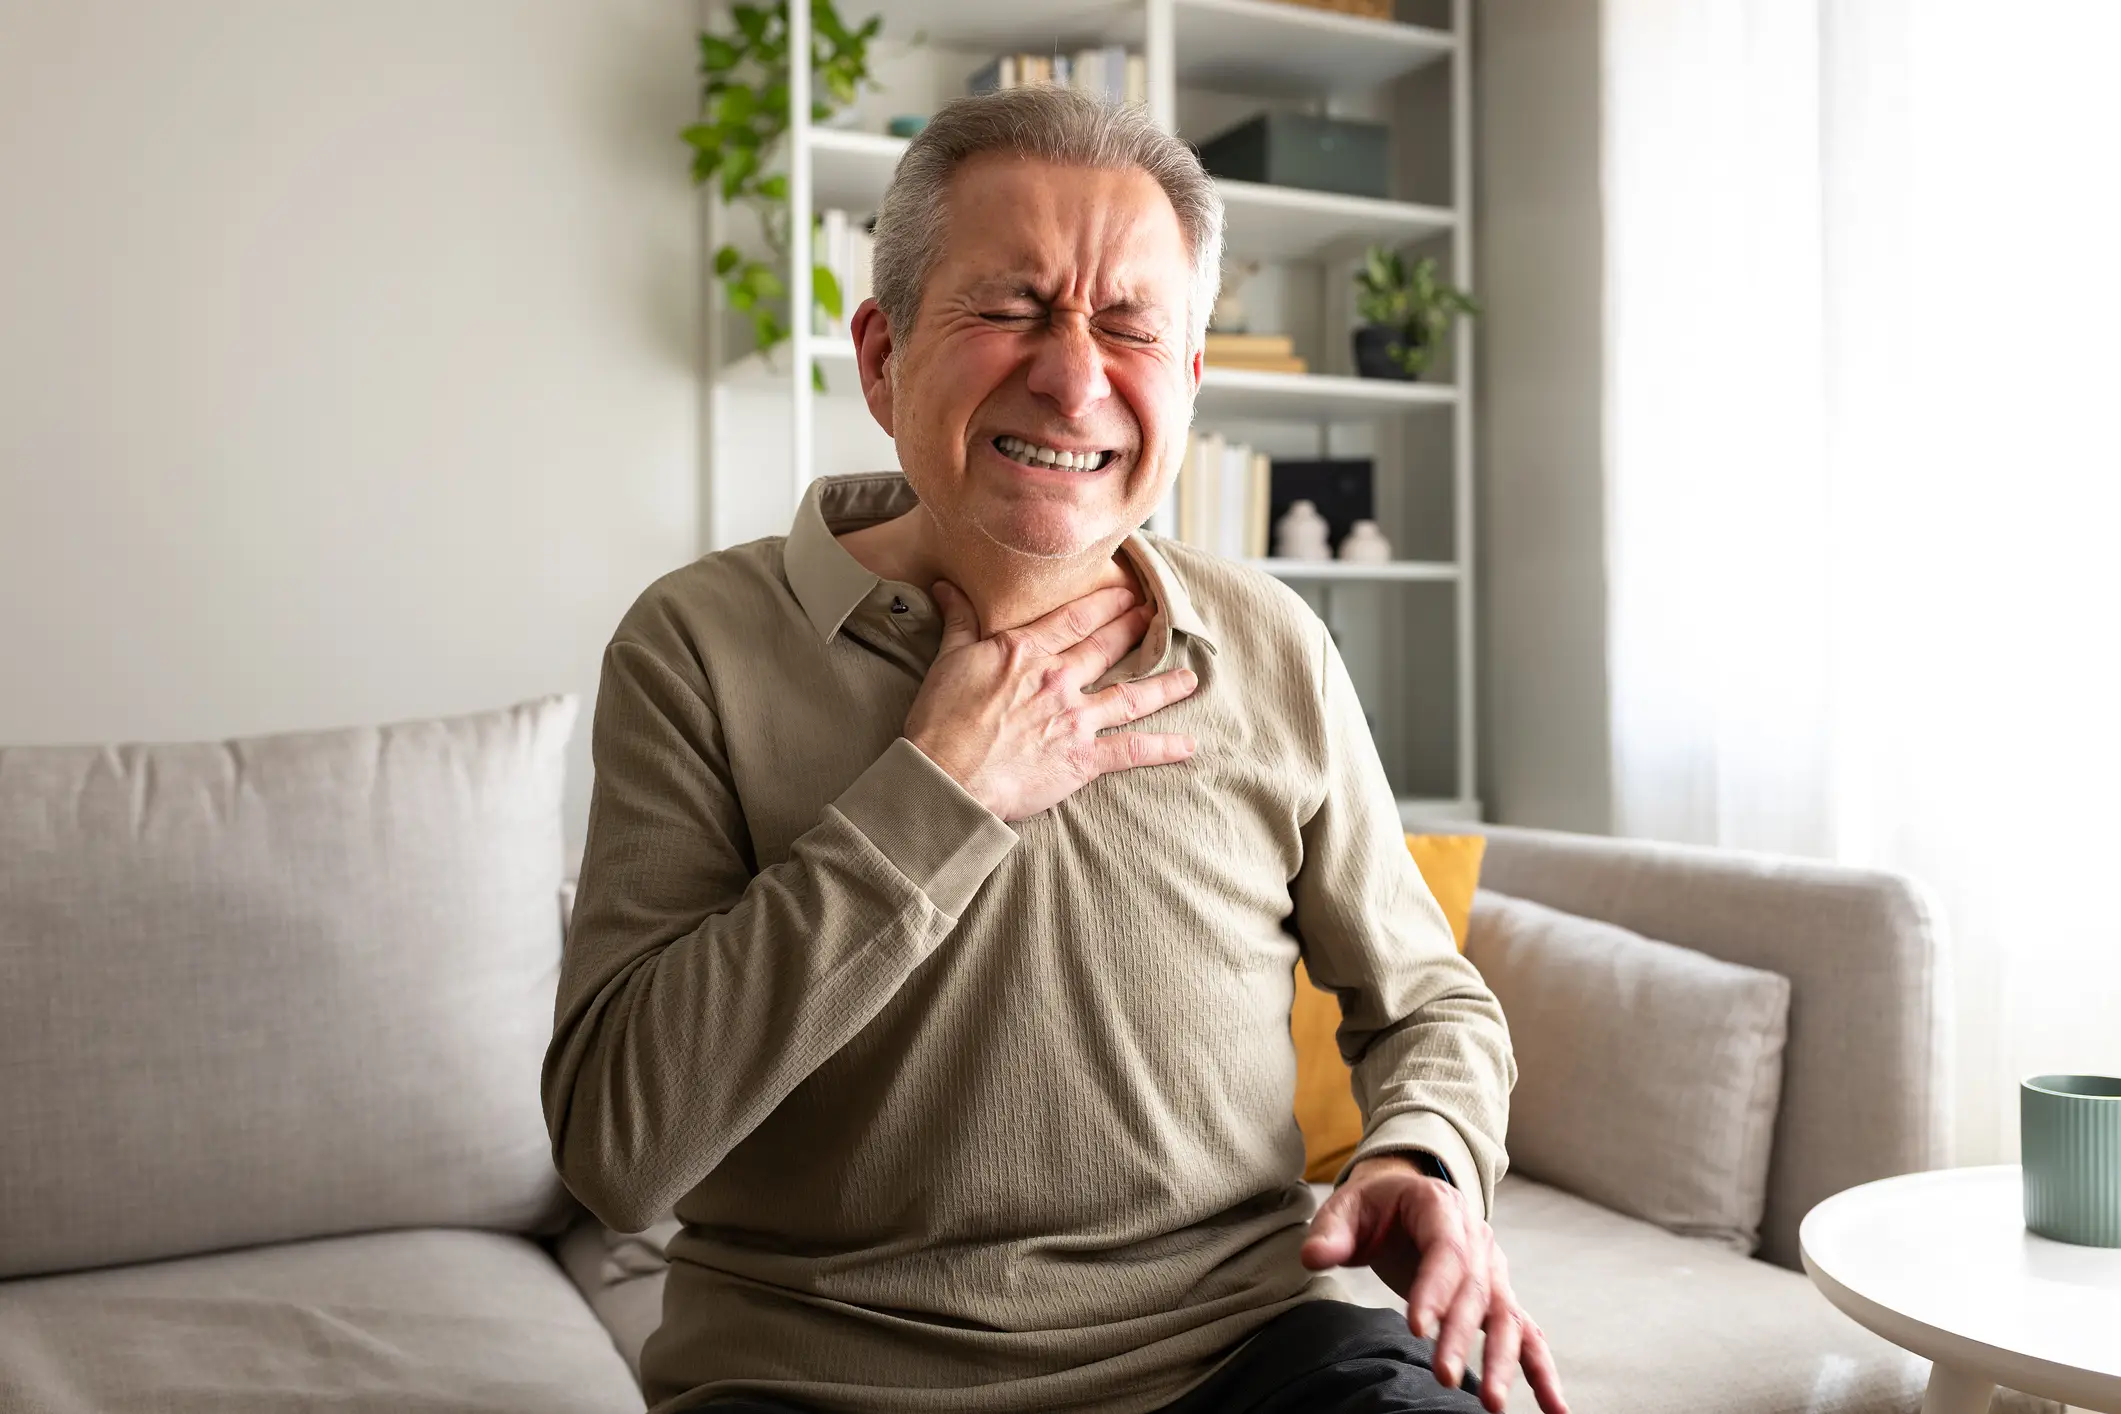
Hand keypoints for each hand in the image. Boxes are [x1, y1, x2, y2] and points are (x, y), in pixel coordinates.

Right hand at [904, 581, 1198, 821]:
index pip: (1075, 618)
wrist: (947, 776)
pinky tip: (1189, 745)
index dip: (1105, 602)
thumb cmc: (940, 721)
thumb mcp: (947, 660)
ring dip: (1164, 686)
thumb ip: (959, 621)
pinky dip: (1164, 748)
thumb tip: (947, 586)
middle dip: (1136, 629)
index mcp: (1026, 651)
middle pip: (1107, 647)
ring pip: (1132, 696)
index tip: (1127, 591)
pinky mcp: (1083, 758)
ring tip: (1190, 679)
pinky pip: (1133, 750)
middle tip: (1157, 616)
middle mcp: (1058, 678)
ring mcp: (1075, 718)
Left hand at [1301, 1155, 1567, 1413]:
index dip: (1434, 1290)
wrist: (1407, 1194)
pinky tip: (1555, 1409)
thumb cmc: (1375, 1205)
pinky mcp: (1498, 1298)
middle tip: (1443, 1376)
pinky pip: (1526, 1334)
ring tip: (1492, 1405)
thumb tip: (1313, 1257)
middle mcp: (1477, 1240)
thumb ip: (1330, 1232)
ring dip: (1505, 1362)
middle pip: (1475, 1291)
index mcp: (1441, 1209)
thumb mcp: (1347, 1206)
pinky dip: (1541, 1371)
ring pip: (1507, 1318)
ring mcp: (1493, 1271)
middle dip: (1462, 1336)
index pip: (1445, 1252)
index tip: (1417, 1329)